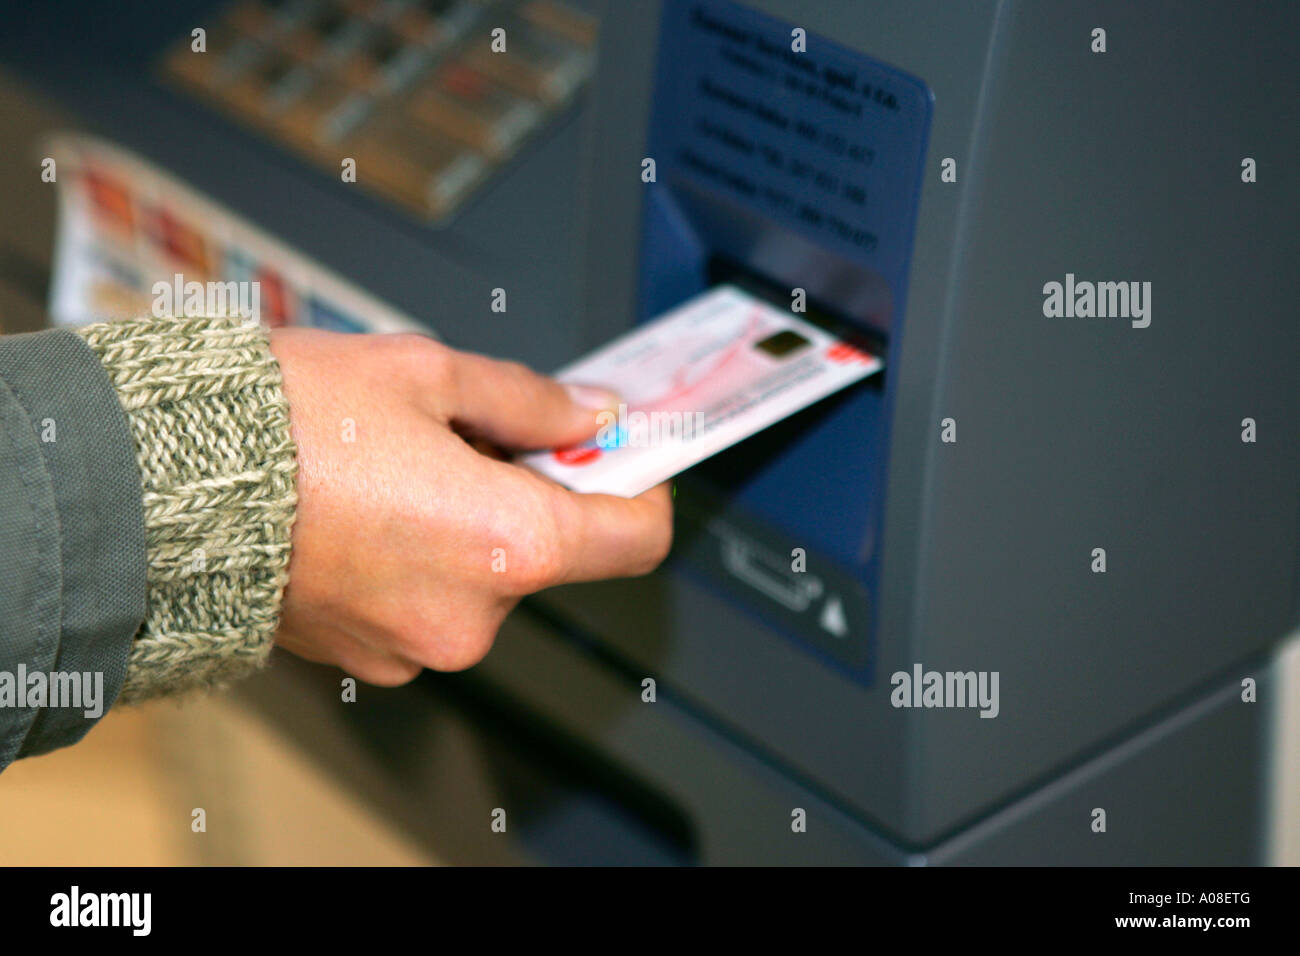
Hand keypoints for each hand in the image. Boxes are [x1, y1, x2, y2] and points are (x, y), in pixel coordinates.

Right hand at [267, 329, 673, 684]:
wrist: (154, 485)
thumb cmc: (277, 425)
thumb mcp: (424, 374)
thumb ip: (528, 401)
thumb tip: (584, 414)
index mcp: (505, 544)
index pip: (635, 539)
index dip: (640, 490)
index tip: (623, 458)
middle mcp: (471, 616)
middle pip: (550, 552)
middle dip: (526, 490)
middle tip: (471, 433)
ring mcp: (416, 646)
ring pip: (484, 576)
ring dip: (467, 524)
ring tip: (398, 468)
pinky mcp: (369, 657)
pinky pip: (427, 602)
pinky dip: (419, 559)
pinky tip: (367, 509)